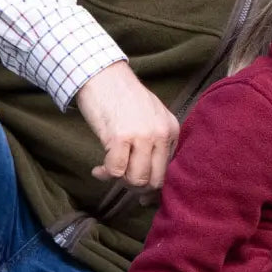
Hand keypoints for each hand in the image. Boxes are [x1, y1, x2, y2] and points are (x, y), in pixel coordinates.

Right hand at [76, 60, 179, 196]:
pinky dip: (105, 174)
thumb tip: (149, 181)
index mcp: (172, 129)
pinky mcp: (120, 137)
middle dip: (136, 187)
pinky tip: (98, 168)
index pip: (170, 171)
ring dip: (120, 181)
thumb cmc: (123, 97)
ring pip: (136, 179)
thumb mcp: (151, 116)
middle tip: (121, 180)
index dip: (154, 188)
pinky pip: (116, 171)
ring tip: (108, 172)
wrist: (102, 75)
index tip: (142, 196)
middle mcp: (161, 134)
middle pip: (155, 180)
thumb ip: (156, 143)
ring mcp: (142, 136)